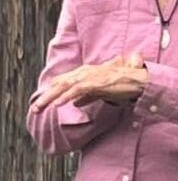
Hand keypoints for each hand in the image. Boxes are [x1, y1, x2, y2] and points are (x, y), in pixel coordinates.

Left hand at [31, 53, 147, 112]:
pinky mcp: (97, 82)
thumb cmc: (124, 84)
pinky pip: (78, 90)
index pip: (64, 81)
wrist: (140, 80)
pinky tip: (58, 104)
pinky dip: (67, 96)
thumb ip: (88, 96)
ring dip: (50, 98)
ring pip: (65, 86)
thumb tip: (75, 103)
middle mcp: (86, 72)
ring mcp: (91, 76)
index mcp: (87, 72)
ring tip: (39, 107)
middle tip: (35, 108)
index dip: (52, 91)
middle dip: (46, 96)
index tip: (42, 101)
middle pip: (60, 84)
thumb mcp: (102, 90)